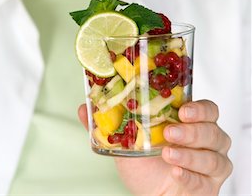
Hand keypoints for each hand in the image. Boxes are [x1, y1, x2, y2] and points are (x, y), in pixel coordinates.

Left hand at [78, 100, 232, 195]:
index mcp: (189, 122)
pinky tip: (176, 172)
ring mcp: (211, 162)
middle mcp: (206, 139)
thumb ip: (108, 125)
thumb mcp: (126, 142)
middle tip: (170, 131)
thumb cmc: (145, 166)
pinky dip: (190, 175)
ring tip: (167, 154)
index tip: (182, 110)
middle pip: (212, 130)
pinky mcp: (210, 185)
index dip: (198, 108)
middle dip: (192, 131)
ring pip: (213, 155)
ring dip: (189, 154)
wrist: (152, 195)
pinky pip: (207, 179)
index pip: (207, 109)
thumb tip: (83, 109)